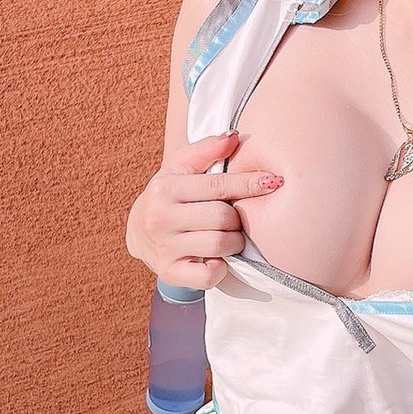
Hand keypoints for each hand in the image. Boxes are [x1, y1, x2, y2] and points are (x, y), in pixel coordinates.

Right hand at [125, 131, 282, 288]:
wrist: (138, 232)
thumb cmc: (170, 195)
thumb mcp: (181, 168)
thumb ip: (207, 150)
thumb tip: (234, 137)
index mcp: (165, 188)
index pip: (217, 185)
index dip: (249, 183)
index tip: (274, 182)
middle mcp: (161, 218)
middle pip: (223, 218)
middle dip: (237, 218)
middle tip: (234, 218)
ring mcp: (164, 248)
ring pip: (220, 245)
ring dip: (234, 242)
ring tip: (228, 237)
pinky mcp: (170, 272)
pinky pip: (208, 276)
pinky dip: (220, 269)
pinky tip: (216, 259)